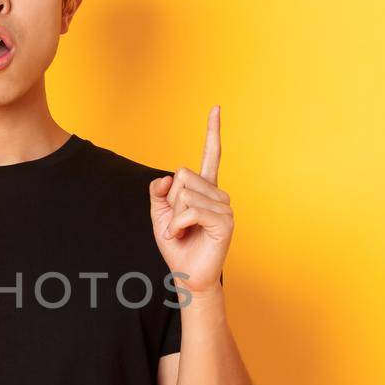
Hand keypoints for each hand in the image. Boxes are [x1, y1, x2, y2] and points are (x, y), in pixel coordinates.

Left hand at [149, 104, 233, 295]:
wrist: (186, 275)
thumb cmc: (176, 246)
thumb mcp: (159, 216)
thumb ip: (159, 193)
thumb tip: (165, 178)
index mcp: (204, 189)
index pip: (210, 155)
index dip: (212, 132)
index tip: (216, 108)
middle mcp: (218, 194)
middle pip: (183, 175)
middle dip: (171, 201)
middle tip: (178, 223)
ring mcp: (224, 207)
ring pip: (185, 193)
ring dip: (174, 217)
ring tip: (182, 232)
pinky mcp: (225, 222)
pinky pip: (191, 210)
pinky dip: (179, 224)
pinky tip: (183, 235)